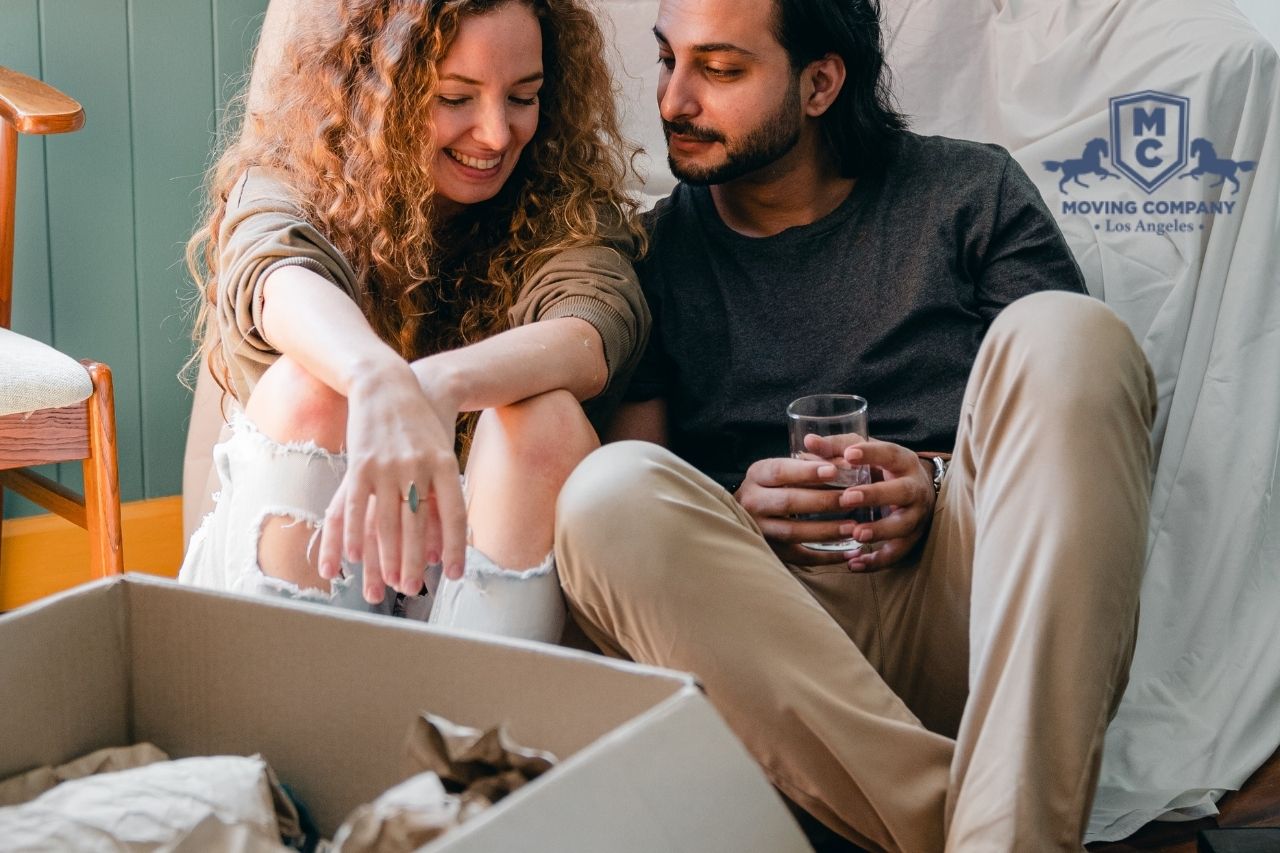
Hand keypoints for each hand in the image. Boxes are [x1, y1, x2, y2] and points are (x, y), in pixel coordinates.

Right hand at [316, 361, 466, 602]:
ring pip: (387, 521)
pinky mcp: (360, 463)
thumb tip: (446, 533)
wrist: (387, 384)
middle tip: (413, 590)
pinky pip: (356, 506)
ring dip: (385, 558)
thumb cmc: (419, 423)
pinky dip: (354, 533)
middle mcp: (417, 467)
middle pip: (418, 525)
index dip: (455, 547)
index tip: (454, 574)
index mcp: (444, 464)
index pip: (453, 514)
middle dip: (415, 562)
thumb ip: (443, 488)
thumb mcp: (441, 450)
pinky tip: (353, 556)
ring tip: (387, 583)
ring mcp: (387, 466)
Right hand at [735, 457, 864, 565]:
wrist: (751, 510)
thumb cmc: (778, 483)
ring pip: (793, 532)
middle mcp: (753, 502)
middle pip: (788, 502)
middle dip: (823, 501)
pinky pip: (800, 557)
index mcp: (757, 475)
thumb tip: (850, 464)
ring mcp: (760, 529)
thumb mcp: (789, 467)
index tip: (834, 471)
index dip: (807, 471)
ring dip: (826, 530)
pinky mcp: (772, 551)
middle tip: (852, 499)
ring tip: (852, 527)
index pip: (781, 471)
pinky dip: (827, 557)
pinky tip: (850, 552)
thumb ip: (816, 462)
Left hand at [836, 439, 935, 571]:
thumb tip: (808, 441)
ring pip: (903, 525)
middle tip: (848, 497)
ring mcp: (915, 515)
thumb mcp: (866, 453)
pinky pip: (897, 552)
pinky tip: (855, 563)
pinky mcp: (911, 538)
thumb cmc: (882, 468)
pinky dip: (877, 560)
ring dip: (880, 530)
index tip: (850, 454)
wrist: (917, 490)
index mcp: (902, 461)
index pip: (889, 454)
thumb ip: (837, 448)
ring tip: (857, 534)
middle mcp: (914, 488)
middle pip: (901, 491)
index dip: (871, 454)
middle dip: (875, 495)